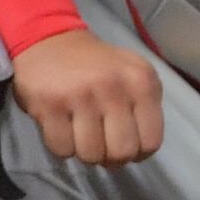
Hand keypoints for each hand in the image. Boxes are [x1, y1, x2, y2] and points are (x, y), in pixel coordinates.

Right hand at [10, 31, 163, 165]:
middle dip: (112, 158)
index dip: (138, 153)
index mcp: (142, 82)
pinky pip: (61, 149)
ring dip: (85, 153)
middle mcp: (114, 88)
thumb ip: (145, 108)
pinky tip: (63, 129)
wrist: (51, 41)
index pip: (151, 141)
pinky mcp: (49, 106)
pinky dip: (62, 147)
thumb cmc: (98, 65)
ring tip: (82, 135)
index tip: (127, 147)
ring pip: (90, 155)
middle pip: (121, 152)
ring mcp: (80, 97)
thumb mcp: (134, 75)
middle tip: (103, 146)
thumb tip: (139, 152)